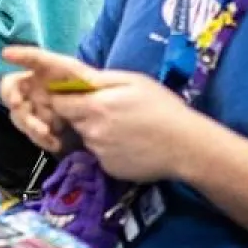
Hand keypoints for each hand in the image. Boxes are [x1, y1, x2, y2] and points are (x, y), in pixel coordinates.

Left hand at [5, 45, 204, 182]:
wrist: (188, 147)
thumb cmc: (163, 108)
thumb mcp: (132, 81)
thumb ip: (98, 79)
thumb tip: (74, 78)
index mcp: (95, 105)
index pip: (59, 102)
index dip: (63, 97)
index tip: (72, 94)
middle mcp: (92, 131)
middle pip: (71, 120)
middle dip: (80, 113)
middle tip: (108, 109)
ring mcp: (99, 153)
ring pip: (86, 137)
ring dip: (96, 130)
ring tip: (126, 127)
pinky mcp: (109, 169)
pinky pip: (100, 155)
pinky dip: (109, 149)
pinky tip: (131, 144)